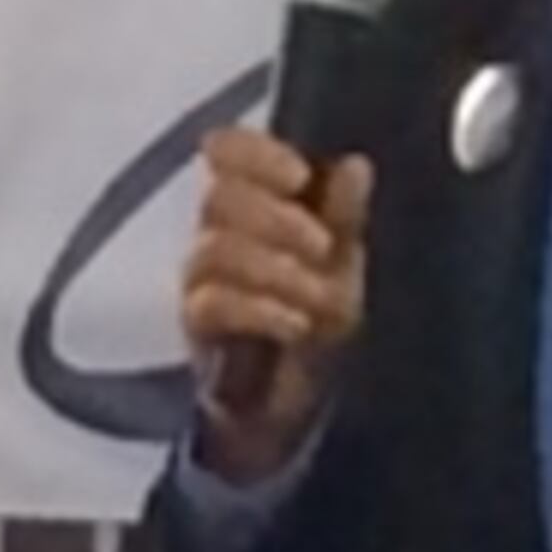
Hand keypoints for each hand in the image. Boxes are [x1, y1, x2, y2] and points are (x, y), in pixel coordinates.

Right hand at [178, 127, 373, 477]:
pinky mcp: (196, 329)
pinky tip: (296, 323)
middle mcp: (217, 232)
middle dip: (278, 218)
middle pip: (218, 197)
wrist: (301, 400)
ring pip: (212, 249)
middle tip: (323, 247)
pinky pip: (209, 303)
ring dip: (276, 268)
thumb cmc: (322, 316)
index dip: (254, 153)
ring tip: (320, 296)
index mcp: (256, 202)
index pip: (225, 150)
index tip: (299, 176)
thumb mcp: (348, 264)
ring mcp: (201, 280)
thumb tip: (355, 164)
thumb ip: (346, 215)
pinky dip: (260, 309)